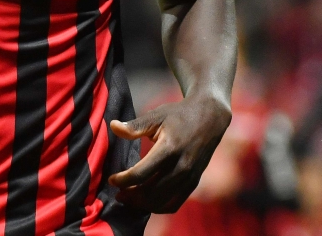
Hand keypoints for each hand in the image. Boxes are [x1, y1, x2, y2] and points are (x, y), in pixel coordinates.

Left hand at [108, 95, 231, 212]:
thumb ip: (135, 125)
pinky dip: (158, 207)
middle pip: (150, 191)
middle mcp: (181, 165)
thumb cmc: (178, 115)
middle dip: (130, 195)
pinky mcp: (194, 182)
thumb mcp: (156, 116)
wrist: (210, 117)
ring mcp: (189, 176)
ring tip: (128, 198)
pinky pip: (174, 204)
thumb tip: (113, 126)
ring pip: (161, 201)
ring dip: (142, 204)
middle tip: (117, 192)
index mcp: (169, 147)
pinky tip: (146, 202)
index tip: (111, 179)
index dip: (123, 180)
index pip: (141, 173)